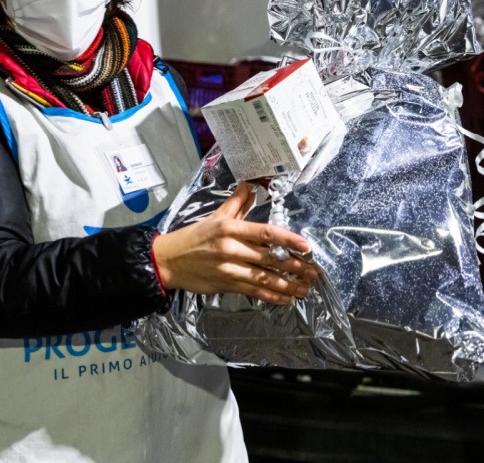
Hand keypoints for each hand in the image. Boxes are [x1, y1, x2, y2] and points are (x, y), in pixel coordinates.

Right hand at [151, 182, 318, 304]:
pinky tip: (286, 298)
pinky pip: (253, 291)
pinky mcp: (226, 285)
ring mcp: (229, 268)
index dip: (288, 239)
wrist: (168, 260)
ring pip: (264, 278)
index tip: (306, 246)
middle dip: (295, 266)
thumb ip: (236, 202)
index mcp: (230, 228)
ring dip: (288, 285)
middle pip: (269, 258)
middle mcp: (231, 248)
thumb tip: (251, 185)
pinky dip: (271, 296)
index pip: (265, 233)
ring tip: (305, 289)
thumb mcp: (215, 215)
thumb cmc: (194, 236)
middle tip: (314, 272)